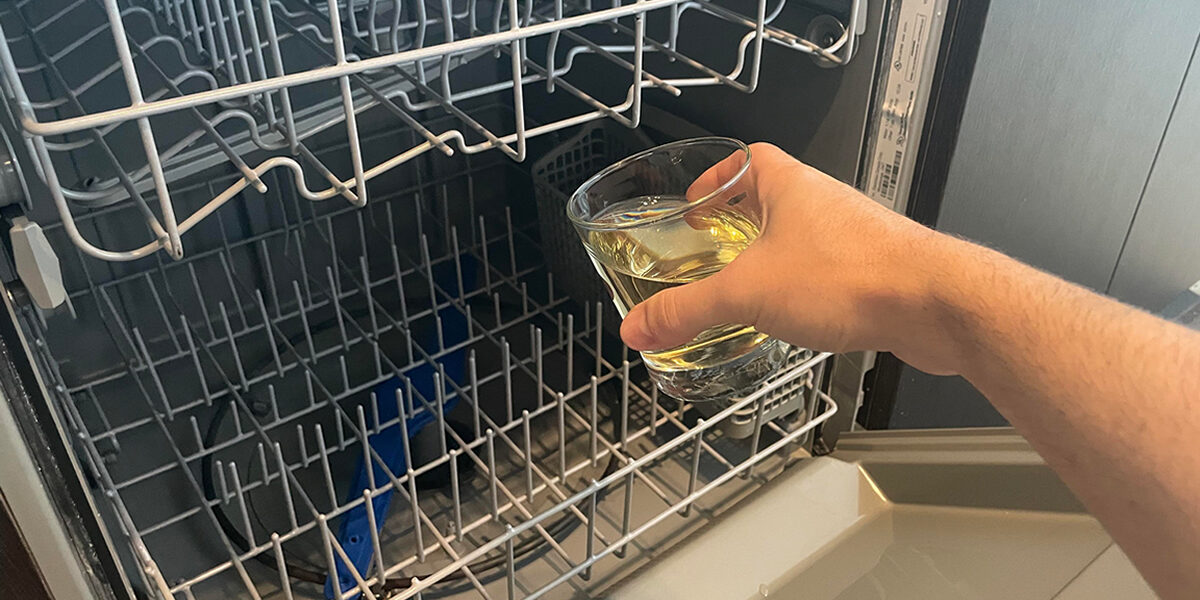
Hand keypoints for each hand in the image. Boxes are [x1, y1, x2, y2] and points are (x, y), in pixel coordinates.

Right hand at [618, 143, 963, 375]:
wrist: (932, 305)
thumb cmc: (854, 275)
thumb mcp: (747, 294)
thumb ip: (687, 311)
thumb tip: (640, 325)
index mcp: (789, 185)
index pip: (746, 159)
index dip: (716, 177)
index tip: (694, 199)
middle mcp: (822, 202)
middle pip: (771, 198)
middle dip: (738, 222)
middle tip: (711, 246)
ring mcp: (850, 235)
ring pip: (800, 237)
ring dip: (771, 256)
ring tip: (744, 287)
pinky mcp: (871, 270)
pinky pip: (825, 270)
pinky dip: (801, 287)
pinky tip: (791, 317)